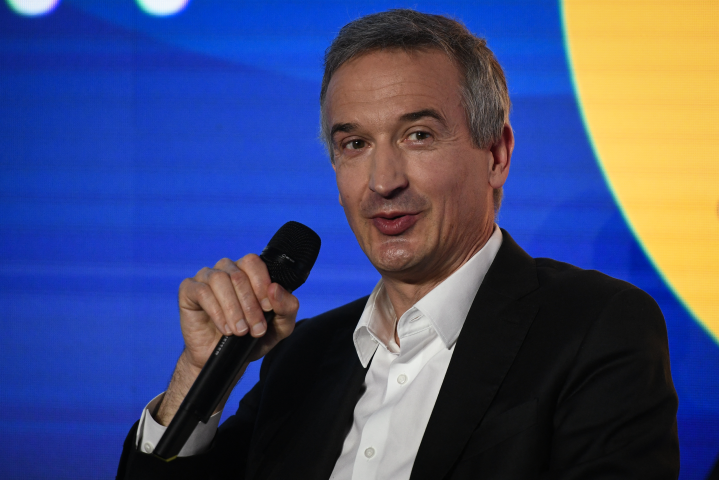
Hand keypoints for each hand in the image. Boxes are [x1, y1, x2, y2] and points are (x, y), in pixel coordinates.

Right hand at [155, 254, 298, 425]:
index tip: (267, 309)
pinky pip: (202, 292)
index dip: (261, 284)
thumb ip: (287, 308)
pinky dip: (216, 312)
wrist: (226, 360)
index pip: (254, 263)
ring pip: (220, 280)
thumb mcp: (279, 327)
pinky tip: (225, 329)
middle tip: (255, 329)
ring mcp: (206, 277)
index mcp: (248, 271)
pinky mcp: (188, 290)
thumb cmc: (252, 338)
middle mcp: (226, 269)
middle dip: (250, 305)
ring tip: (240, 331)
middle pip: (238, 275)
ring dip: (233, 309)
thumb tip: (274, 289)